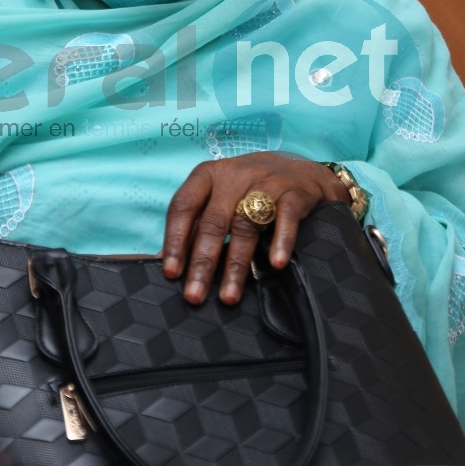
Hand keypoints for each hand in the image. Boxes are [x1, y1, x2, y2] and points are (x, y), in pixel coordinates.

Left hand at [162, 152, 349, 304]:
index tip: (171, 273)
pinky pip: (285, 218)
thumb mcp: (218, 194)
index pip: (184, 206)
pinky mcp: (292, 193)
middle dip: (203, 263)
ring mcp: (264, 182)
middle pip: (213, 222)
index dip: (175, 240)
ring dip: (236, 265)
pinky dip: (281, 241)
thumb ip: (195, 222)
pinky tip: (276, 264)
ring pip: (245, 226)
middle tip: (194, 295)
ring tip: (228, 296)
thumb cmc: (248, 187)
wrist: (300, 169)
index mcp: (208, 174)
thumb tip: (165, 259)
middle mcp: (233, 175)